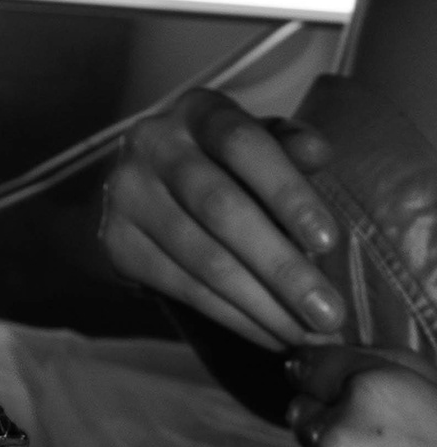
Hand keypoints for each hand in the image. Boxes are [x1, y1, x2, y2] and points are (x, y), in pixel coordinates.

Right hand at [99, 89, 345, 349]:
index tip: (328, 241)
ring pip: (202, 258)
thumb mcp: (261, 144)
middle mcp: (152, 143)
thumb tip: (318, 152)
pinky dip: (234, 318)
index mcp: (198, 111)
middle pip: (220, 207)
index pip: (242, 143)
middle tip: (328, 314)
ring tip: (307, 335)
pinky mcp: (116, 242)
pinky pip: (182, 288)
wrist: (151, 188)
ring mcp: (127, 193)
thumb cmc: (226, 165)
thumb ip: (291, 146)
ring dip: (262, 305)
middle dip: (281, 267)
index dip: (286, 191)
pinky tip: (270, 334)